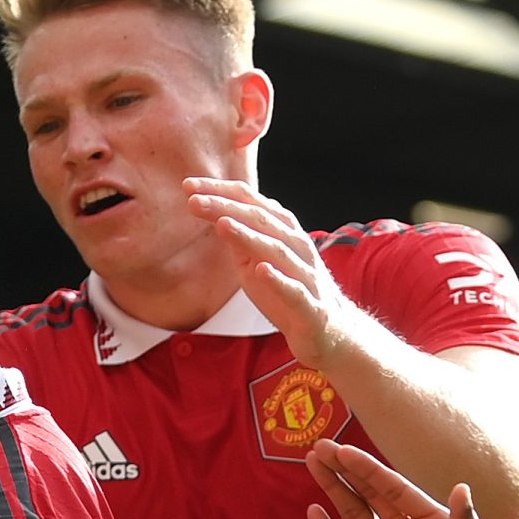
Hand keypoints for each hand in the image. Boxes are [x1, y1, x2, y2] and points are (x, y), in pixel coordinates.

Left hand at [184, 179, 357, 363]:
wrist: (330, 332)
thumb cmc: (288, 293)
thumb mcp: (255, 262)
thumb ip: (239, 239)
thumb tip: (213, 214)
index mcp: (284, 232)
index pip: (251, 202)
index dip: (221, 192)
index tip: (188, 185)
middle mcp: (297, 247)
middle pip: (261, 220)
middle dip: (227, 207)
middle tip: (194, 199)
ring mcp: (306, 276)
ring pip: (277, 250)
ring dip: (249, 236)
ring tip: (222, 224)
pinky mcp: (311, 307)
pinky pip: (294, 291)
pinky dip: (278, 280)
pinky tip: (260, 271)